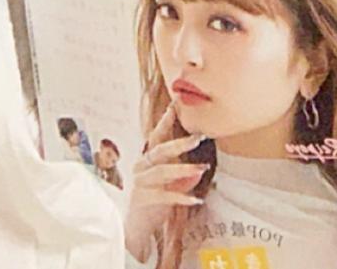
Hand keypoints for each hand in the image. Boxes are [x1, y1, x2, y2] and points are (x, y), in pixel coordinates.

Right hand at [123, 104, 206, 263]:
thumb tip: (198, 170)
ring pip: (162, 171)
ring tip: (203, 168)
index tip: (175, 105)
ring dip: (184, 169)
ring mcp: (139, 183)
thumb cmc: (152, 204)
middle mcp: (141, 167)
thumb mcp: (170, 188)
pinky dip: (181, 196)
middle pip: (160, 150)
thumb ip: (182, 178)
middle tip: (198, 137)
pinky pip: (163, 195)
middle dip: (179, 143)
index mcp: (147, 160)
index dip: (165, 121)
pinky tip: (196, 199)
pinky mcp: (141, 200)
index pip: (156, 137)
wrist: (133, 231)